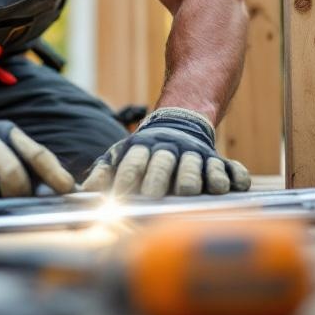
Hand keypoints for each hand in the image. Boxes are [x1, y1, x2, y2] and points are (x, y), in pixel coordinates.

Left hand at [81, 107, 250, 196]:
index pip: (133, 162)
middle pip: (163, 164)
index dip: (126, 177)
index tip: (120, 194)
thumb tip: (84, 191)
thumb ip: (104, 172)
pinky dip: (230, 177)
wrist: (180, 120)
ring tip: (187, 191)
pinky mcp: (219, 162)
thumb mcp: (121, 155)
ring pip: (195, 165)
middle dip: (157, 178)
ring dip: (190, 178)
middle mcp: (170, 150)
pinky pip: (230, 169)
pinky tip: (226, 187)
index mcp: (144, 148)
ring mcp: (196, 155)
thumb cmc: (146, 150)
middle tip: (152, 195)